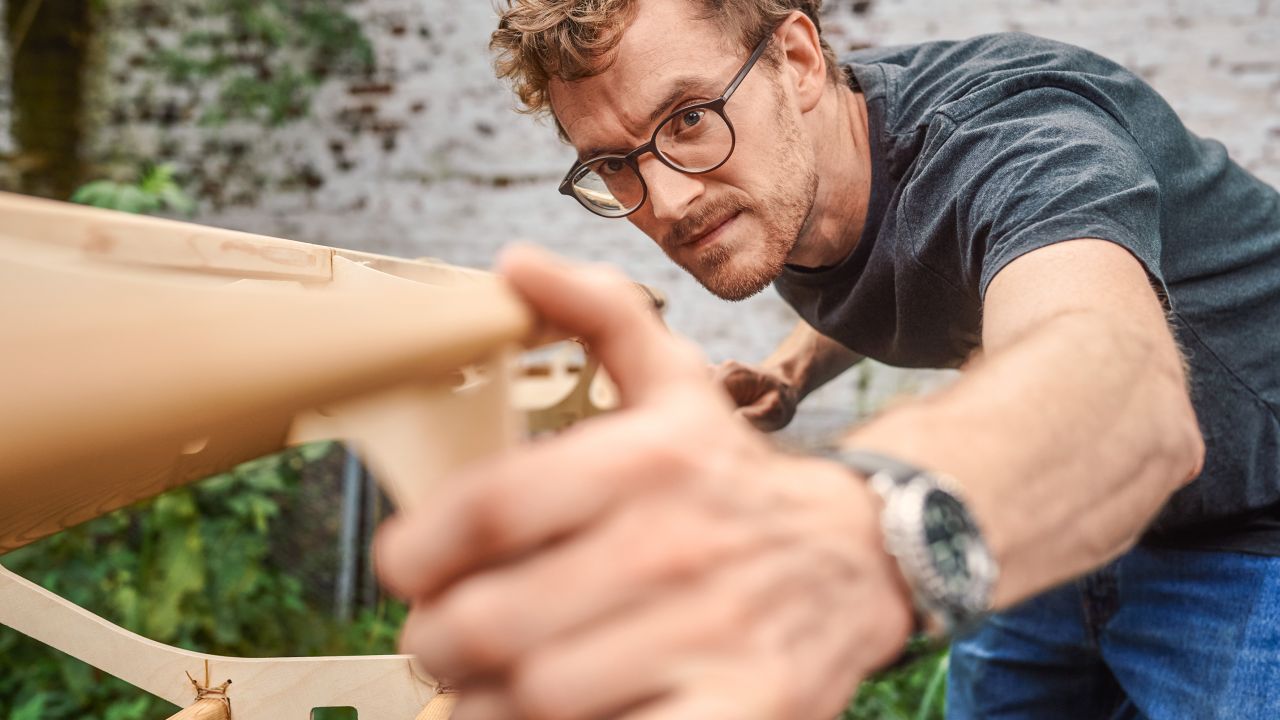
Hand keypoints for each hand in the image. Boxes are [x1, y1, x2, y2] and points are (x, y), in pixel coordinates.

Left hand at [375, 245, 912, 719]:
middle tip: (441, 639)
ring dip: (484, 703)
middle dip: (438, 640)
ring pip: (535, 700)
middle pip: (491, 622)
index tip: (406, 569)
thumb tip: (514, 263)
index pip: (487, 509)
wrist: (862, 554)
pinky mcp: (744, 708)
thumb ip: (598, 314)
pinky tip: (554, 716)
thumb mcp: (678, 381)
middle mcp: (674, 544)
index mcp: (643, 459)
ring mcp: (712, 635)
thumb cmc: (732, 476)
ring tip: (487, 685)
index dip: (417, 550)